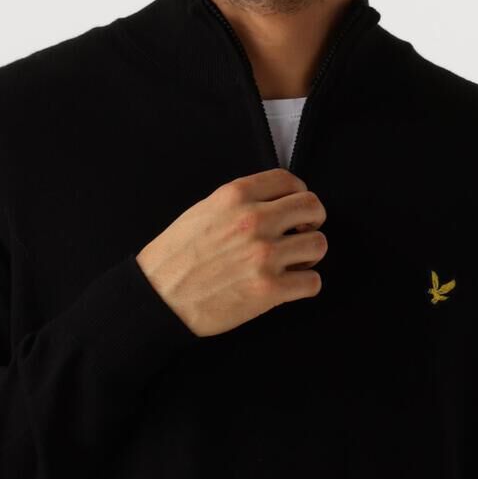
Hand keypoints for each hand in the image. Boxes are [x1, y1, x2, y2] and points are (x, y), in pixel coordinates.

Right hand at [136, 170, 327, 336]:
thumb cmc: (175, 258)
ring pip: (318, 245)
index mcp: (237, 196)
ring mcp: (264, 255)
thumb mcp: (203, 210)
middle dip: (312, 222)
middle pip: (313, 208)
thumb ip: (239, 203)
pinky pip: (313, 282)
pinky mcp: (269, 290)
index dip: (299, 195)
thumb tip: (270, 205)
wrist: (158, 298)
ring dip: (310, 255)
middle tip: (300, 236)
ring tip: (294, 264)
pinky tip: (291, 286)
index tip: (295, 211)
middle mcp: (255, 220)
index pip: (290, 181)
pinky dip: (306, 285)